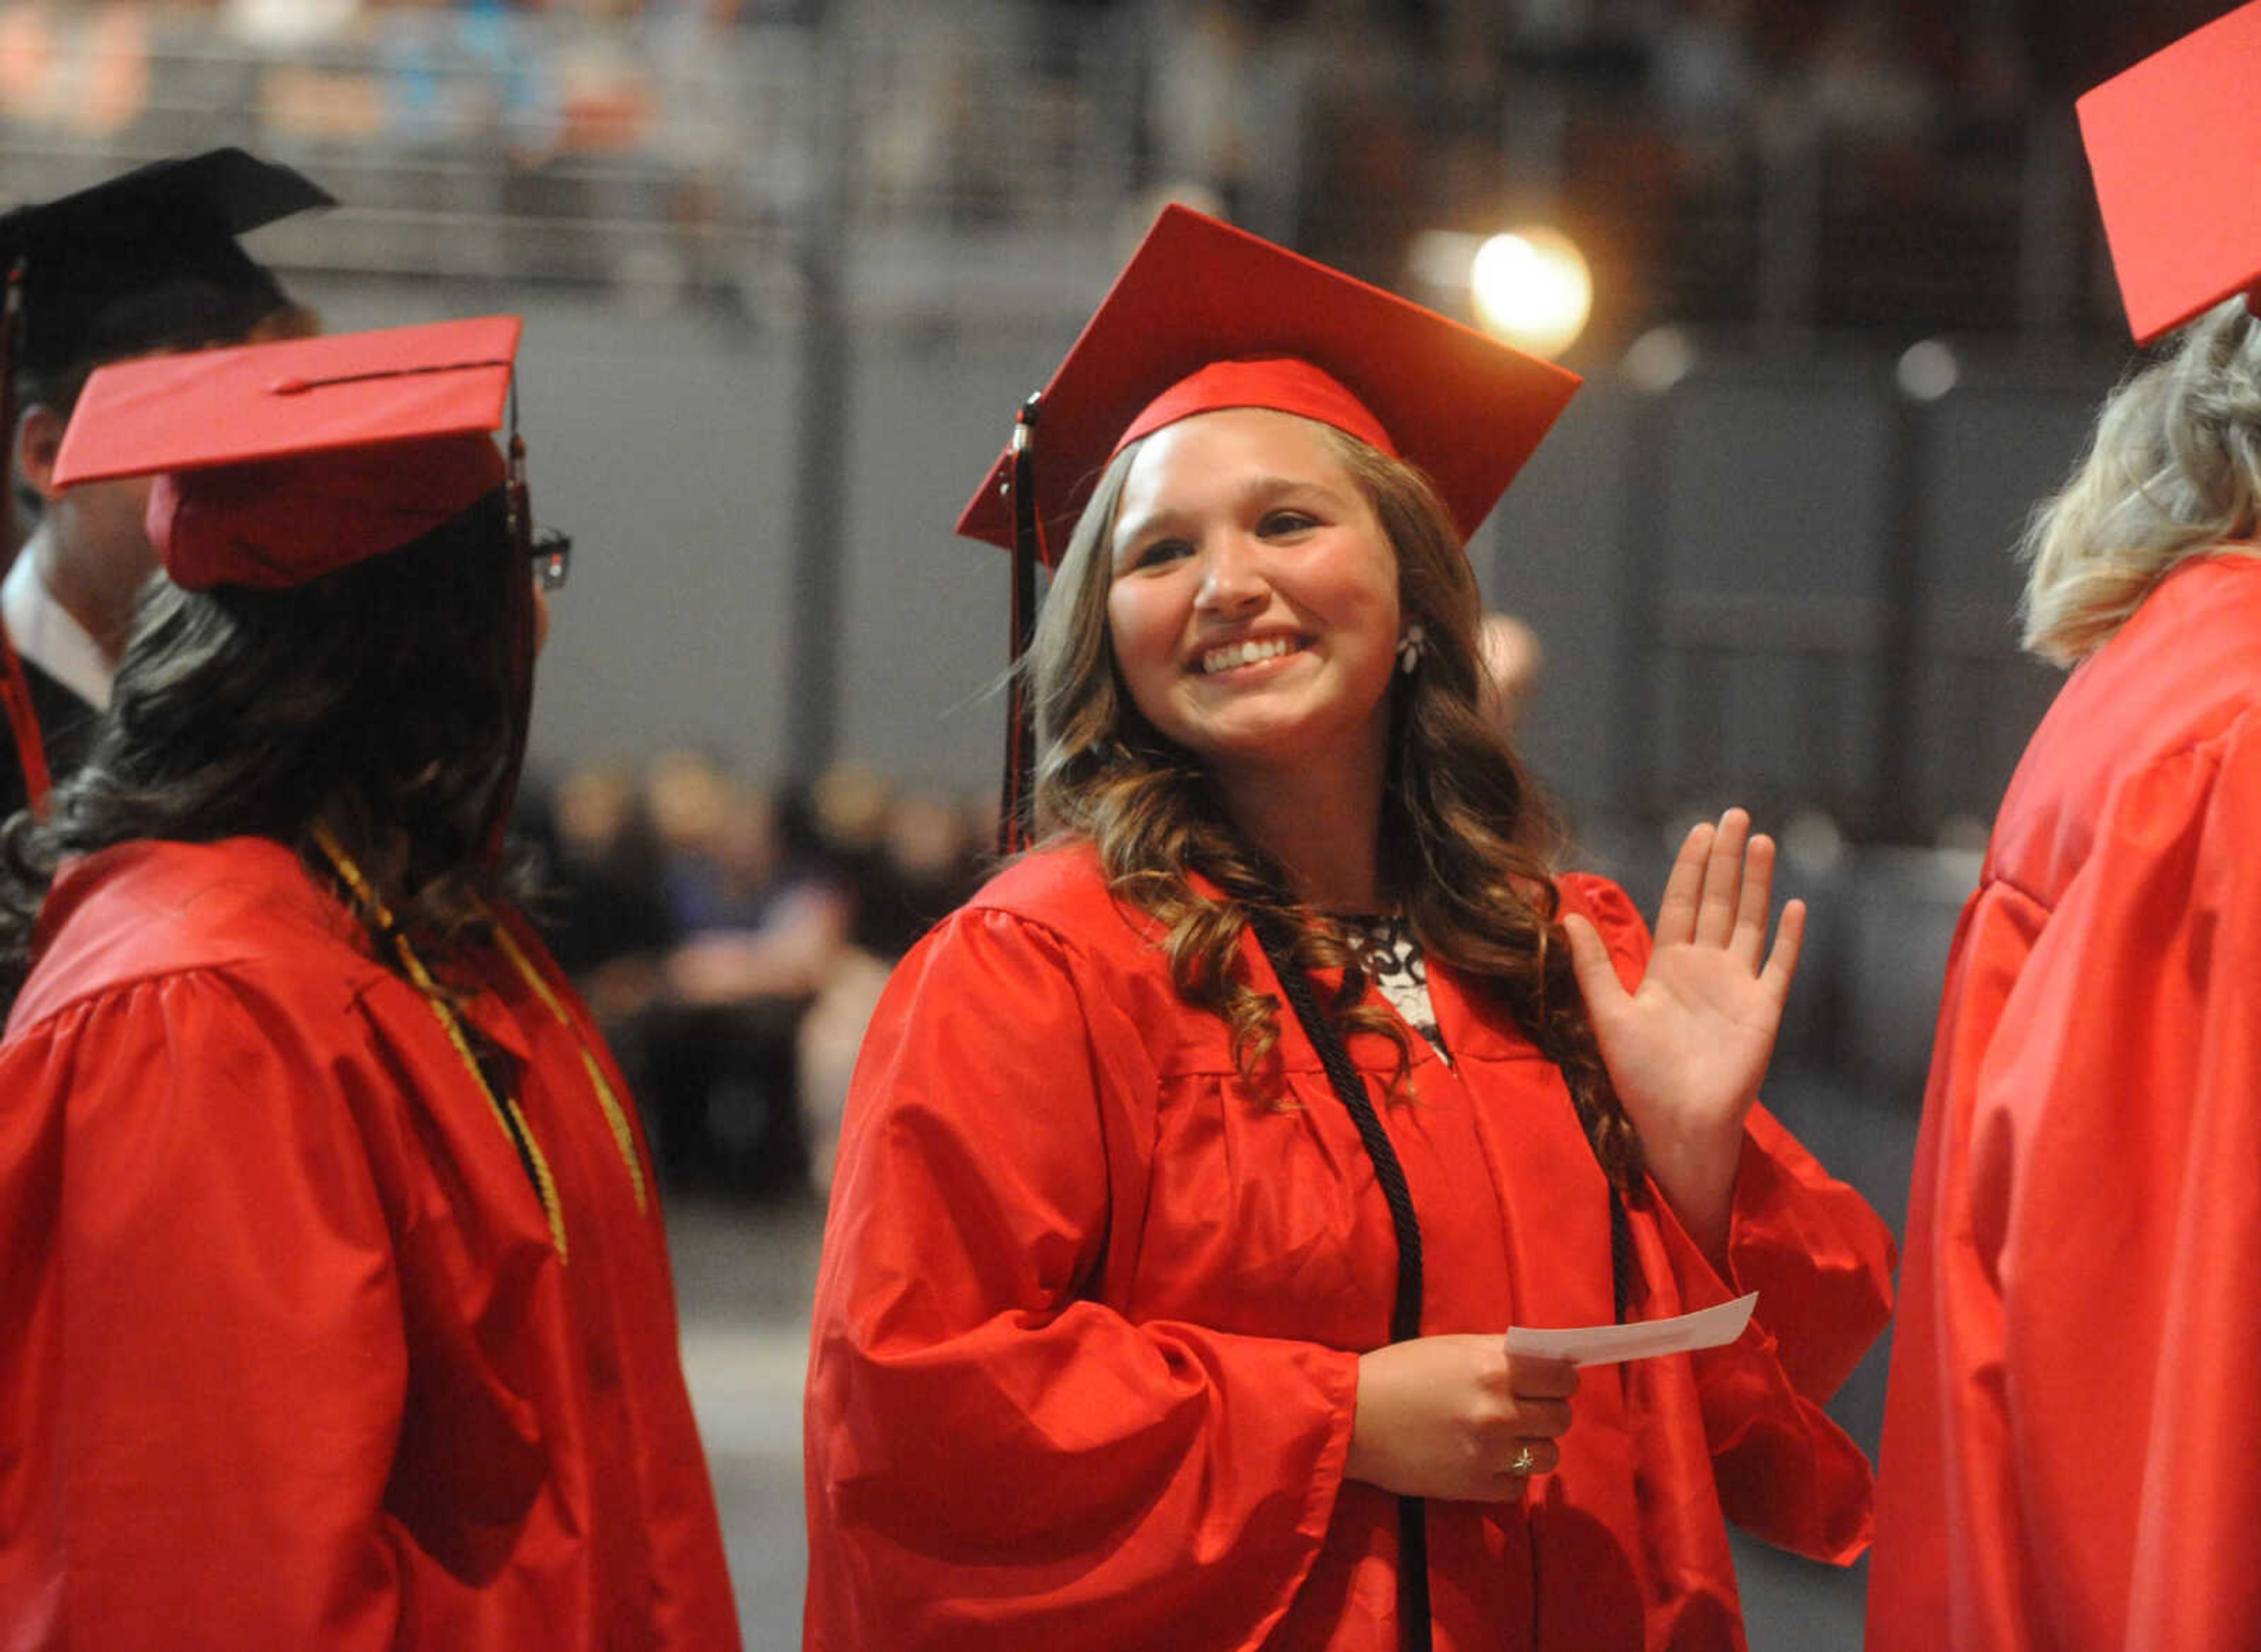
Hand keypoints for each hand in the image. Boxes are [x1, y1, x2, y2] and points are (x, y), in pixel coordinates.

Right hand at [1344, 1336, 1577, 1501]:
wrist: (1352, 1419)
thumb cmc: (1398, 1372)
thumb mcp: (1452, 1348)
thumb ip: (1500, 1354)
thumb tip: (1545, 1362)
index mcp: (1494, 1368)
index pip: (1564, 1378)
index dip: (1559, 1379)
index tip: (1546, 1382)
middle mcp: (1500, 1411)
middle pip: (1561, 1417)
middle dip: (1548, 1410)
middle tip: (1524, 1408)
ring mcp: (1491, 1453)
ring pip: (1549, 1455)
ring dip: (1533, 1445)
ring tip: (1507, 1437)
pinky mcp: (1477, 1487)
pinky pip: (1520, 1486)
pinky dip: (1510, 1474)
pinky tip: (1488, 1460)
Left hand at [1561, 808, 1803, 1259]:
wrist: (1675, 1124)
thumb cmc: (1638, 1077)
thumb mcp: (1607, 1015)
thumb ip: (1592, 967)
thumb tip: (1564, 916)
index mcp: (1668, 966)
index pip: (1683, 903)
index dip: (1692, 867)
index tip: (1700, 830)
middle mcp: (1706, 968)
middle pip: (1720, 901)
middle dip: (1727, 859)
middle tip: (1736, 814)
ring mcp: (1738, 987)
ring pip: (1751, 922)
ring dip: (1758, 883)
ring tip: (1763, 842)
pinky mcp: (1763, 1011)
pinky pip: (1778, 966)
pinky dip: (1788, 938)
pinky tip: (1794, 905)